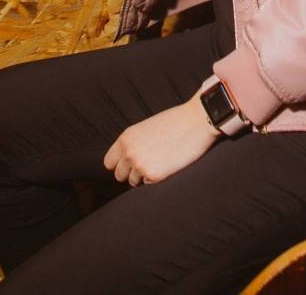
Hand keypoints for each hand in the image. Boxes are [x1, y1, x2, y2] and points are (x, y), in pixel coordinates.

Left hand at [103, 90, 220, 186]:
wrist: (196, 121)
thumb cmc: (175, 122)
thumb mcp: (146, 128)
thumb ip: (134, 143)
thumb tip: (128, 159)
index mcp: (126, 138)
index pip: (109, 162)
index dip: (120, 164)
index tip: (130, 163)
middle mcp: (128, 152)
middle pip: (119, 175)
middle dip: (131, 172)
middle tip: (148, 163)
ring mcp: (139, 164)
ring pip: (133, 182)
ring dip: (144, 175)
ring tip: (159, 161)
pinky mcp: (153, 175)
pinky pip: (148, 184)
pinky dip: (157, 178)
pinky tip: (167, 164)